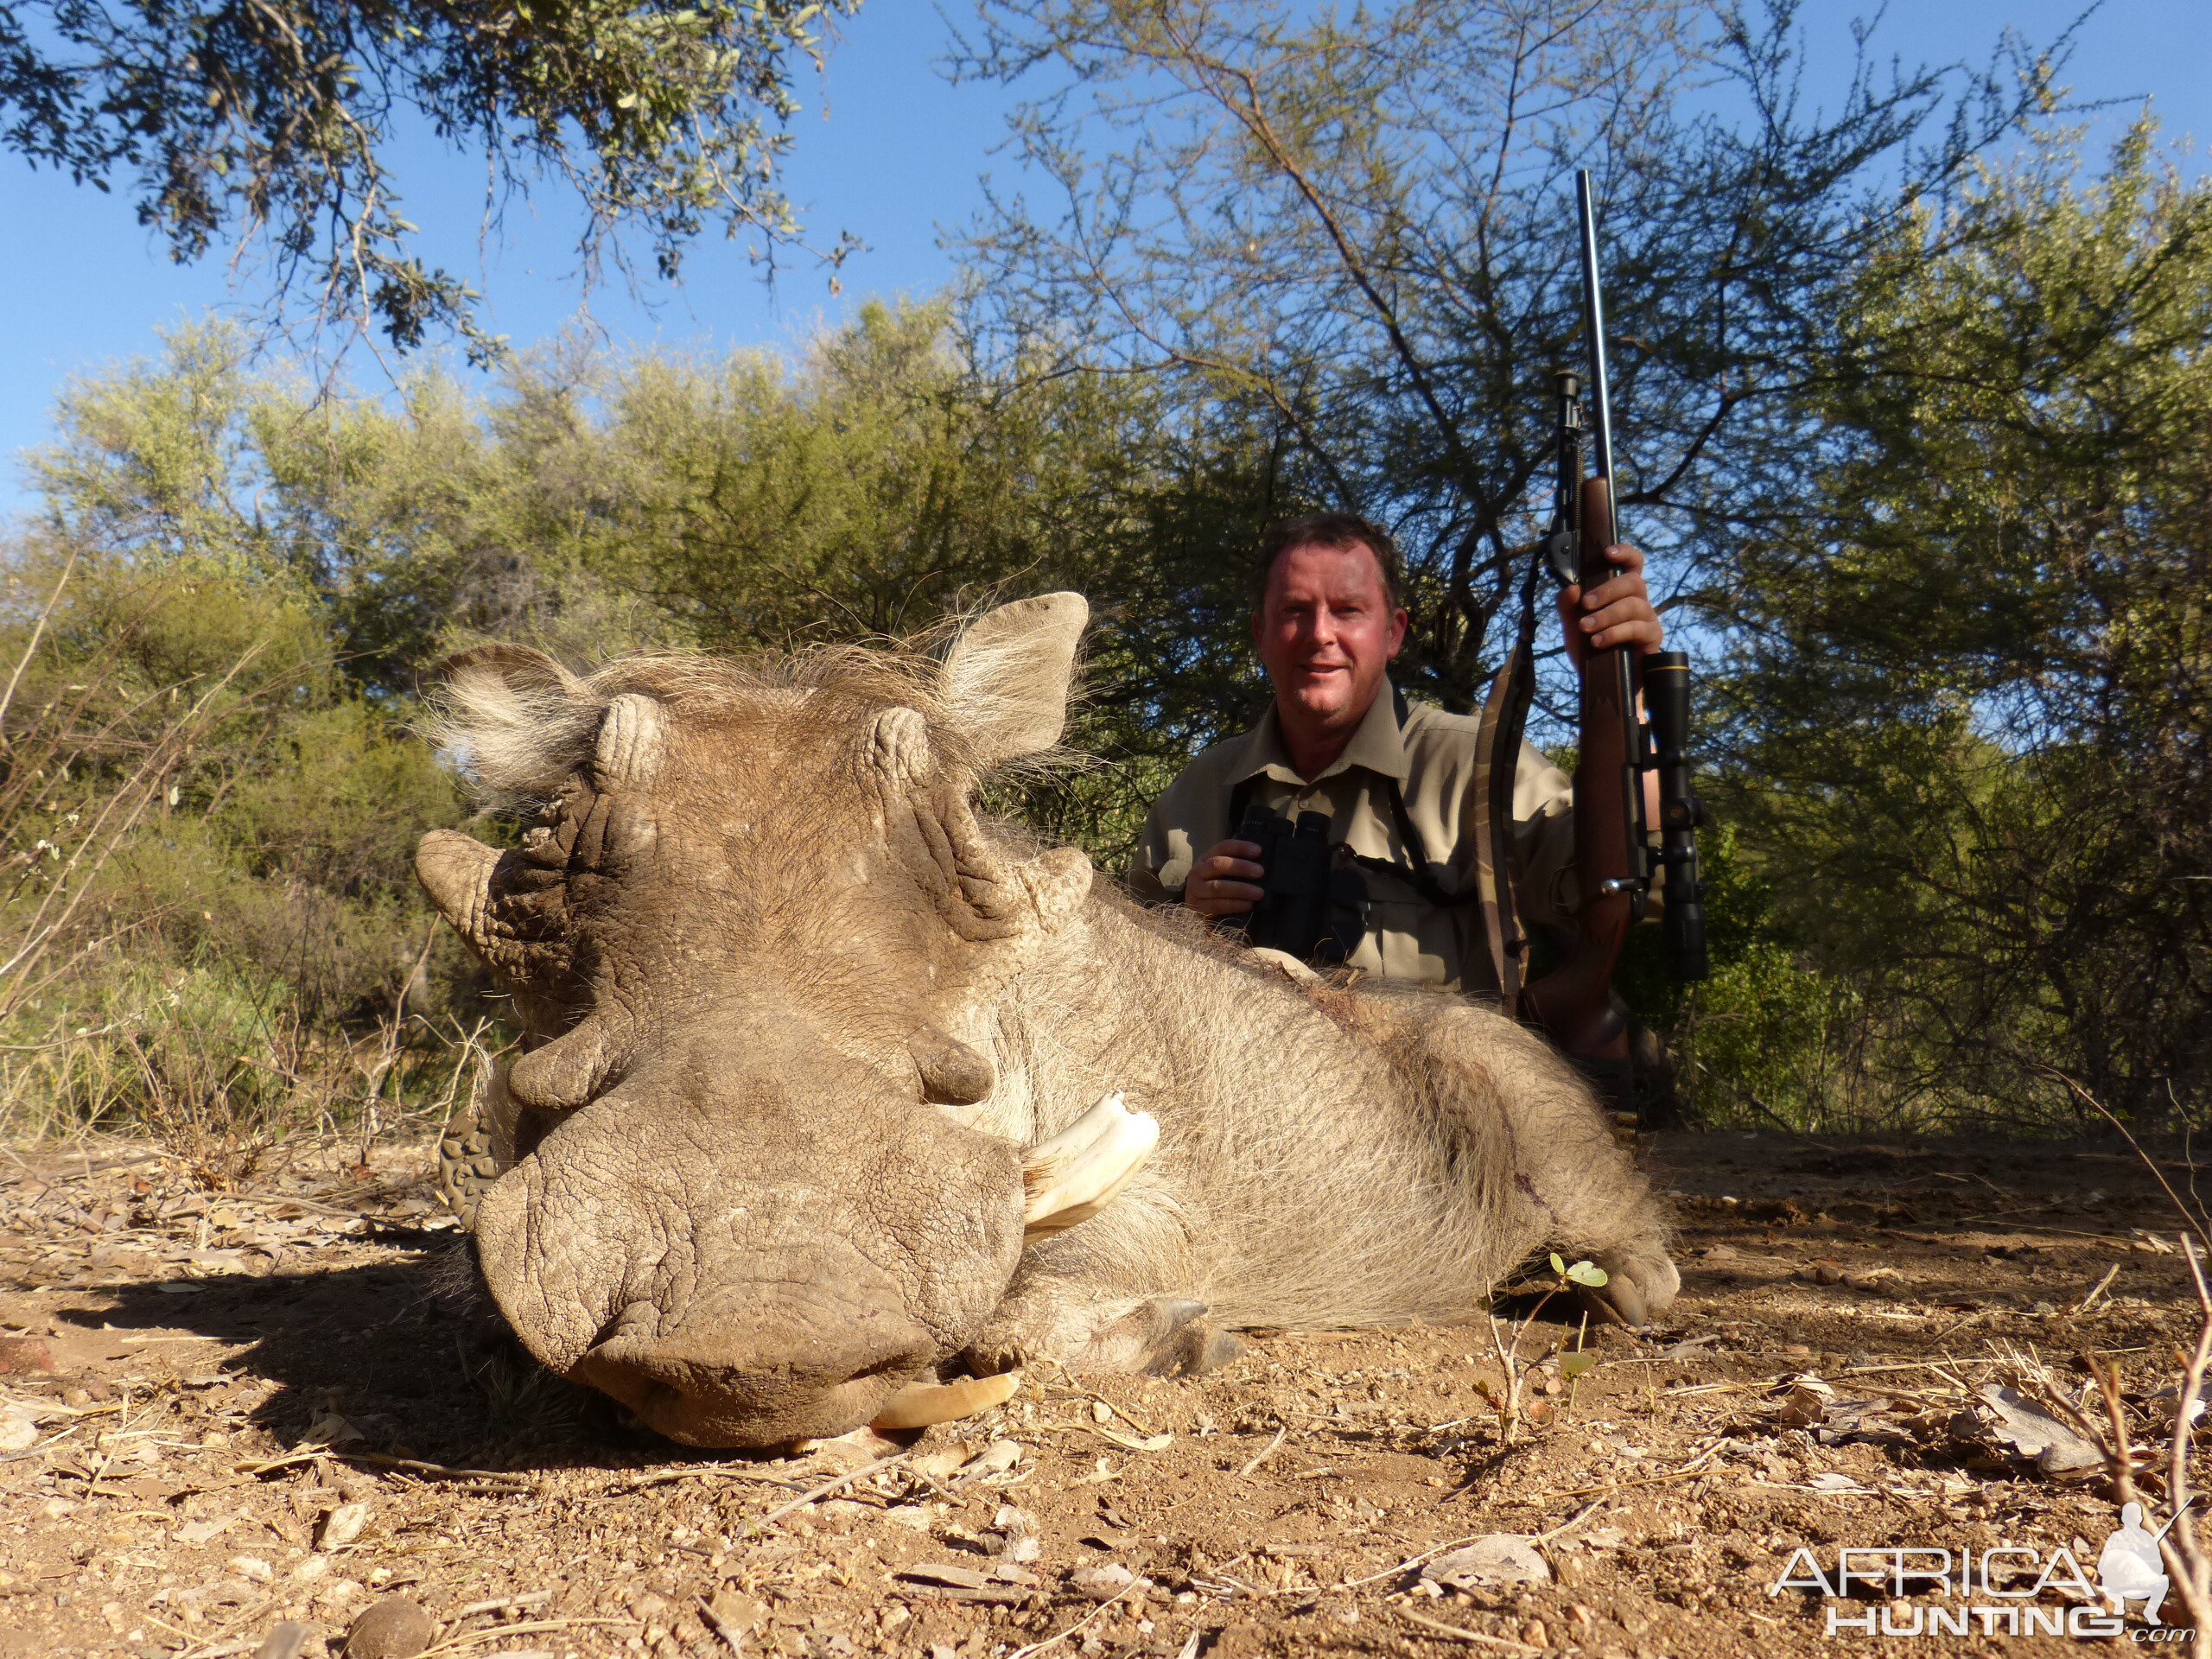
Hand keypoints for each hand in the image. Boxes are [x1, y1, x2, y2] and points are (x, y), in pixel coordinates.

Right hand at [1184, 839, 1264, 917]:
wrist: (1193, 909)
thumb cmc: (1214, 886)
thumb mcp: (1221, 873)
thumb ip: (1235, 866)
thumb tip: (1260, 865)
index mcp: (1205, 858)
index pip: (1223, 847)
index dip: (1241, 847)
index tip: (1258, 851)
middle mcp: (1197, 871)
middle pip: (1218, 865)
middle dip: (1240, 867)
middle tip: (1260, 872)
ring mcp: (1195, 890)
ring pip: (1218, 887)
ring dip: (1240, 889)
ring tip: (1259, 893)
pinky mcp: (1197, 907)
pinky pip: (1217, 906)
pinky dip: (1234, 905)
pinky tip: (1248, 905)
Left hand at [1557, 542, 1664, 667]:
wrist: (1602, 684)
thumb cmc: (1591, 650)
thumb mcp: (1571, 627)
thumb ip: (1567, 607)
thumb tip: (1571, 588)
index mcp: (1622, 592)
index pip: (1632, 564)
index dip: (1625, 553)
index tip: (1607, 553)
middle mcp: (1639, 601)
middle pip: (1634, 581)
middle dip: (1607, 590)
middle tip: (1586, 604)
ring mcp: (1648, 619)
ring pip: (1635, 605)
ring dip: (1607, 615)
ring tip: (1586, 628)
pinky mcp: (1652, 638)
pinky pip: (1638, 628)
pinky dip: (1615, 633)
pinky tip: (1598, 642)